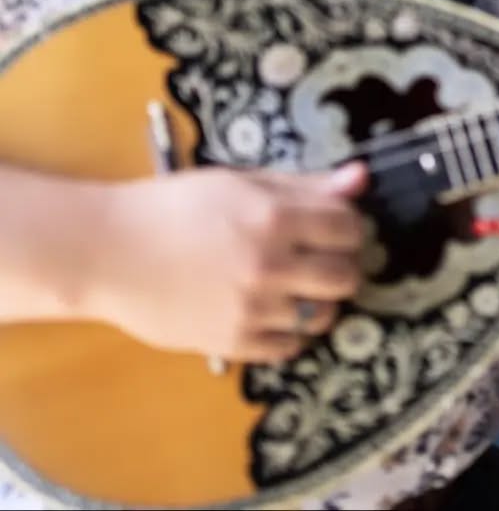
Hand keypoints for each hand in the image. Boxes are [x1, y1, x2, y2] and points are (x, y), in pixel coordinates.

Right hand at [92, 163, 368, 363]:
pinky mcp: (231, 343)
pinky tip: (275, 313)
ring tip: (300, 287)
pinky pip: (289, 347)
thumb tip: (361, 178)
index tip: (335, 226)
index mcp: (276, 217)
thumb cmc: (176, 207)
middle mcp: (270, 265)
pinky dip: (291, 332)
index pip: (349, 227)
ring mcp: (252, 309)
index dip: (349, 225)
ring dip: (321, 301)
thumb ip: (306, 185)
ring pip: (324, 316)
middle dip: (342, 264)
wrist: (111, 252)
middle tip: (321, 258)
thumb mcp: (242, 182)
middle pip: (345, 275)